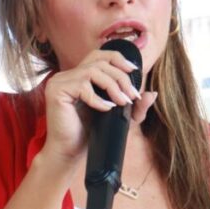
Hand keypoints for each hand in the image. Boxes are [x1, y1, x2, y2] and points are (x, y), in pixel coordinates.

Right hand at [41, 48, 153, 165]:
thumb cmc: (89, 134)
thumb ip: (135, 107)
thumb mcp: (118, 118)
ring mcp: (59, 81)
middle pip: (99, 62)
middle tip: (131, 96)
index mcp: (80, 76)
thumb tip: (153, 94)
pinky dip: (97, 98)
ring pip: (92, 71)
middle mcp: (68, 75)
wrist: (70, 153)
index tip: (134, 72)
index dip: (118, 59)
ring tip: (121, 102)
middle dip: (121, 77)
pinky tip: (105, 109)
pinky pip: (82, 86)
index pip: (99, 54)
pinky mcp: (56, 91)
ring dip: (112, 86)